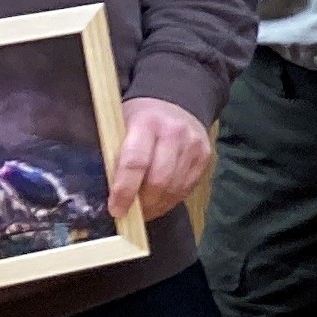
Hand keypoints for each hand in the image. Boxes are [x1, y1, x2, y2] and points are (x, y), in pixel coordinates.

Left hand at [109, 96, 212, 219]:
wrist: (176, 104)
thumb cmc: (140, 120)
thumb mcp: (120, 129)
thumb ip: (115, 157)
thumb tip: (111, 195)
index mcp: (146, 123)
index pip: (135, 162)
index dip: (125, 190)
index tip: (116, 210)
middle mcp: (174, 132)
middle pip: (159, 180)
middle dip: (143, 203)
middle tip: (130, 213)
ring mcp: (193, 144)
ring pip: (174, 188)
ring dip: (156, 205)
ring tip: (143, 209)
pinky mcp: (205, 156)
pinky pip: (187, 188)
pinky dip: (170, 200)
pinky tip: (159, 200)